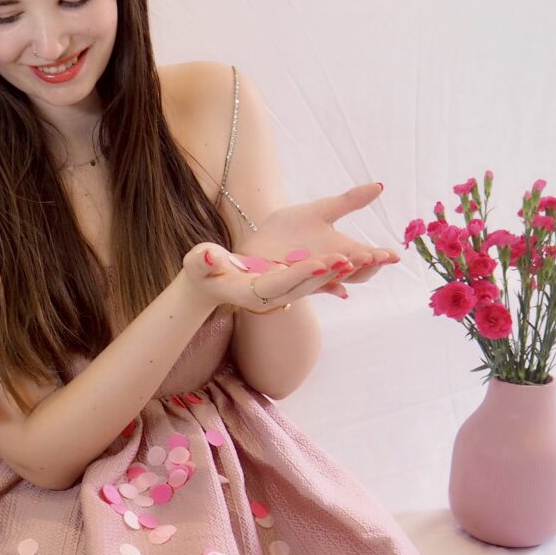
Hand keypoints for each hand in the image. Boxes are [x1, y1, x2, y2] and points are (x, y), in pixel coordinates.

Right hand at [179, 241, 343, 312]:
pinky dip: (329, 273)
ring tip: (357, 259)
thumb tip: (208, 256)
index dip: (300, 273)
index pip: (279, 283)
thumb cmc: (201, 271)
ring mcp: (279, 295)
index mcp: (249, 292)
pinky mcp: (286, 288)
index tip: (321, 263)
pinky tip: (349, 262)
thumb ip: (203, 261)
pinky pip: (311, 282)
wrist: (208, 285)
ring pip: (311, 285)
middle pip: (302, 286)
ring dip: (334, 273)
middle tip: (351, 259)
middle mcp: (268, 298)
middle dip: (326, 273)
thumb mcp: (198, 263)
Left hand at [239, 183, 399, 296]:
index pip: (364, 259)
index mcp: (338, 253)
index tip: (393, 254)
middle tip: (373, 256)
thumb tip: (380, 186)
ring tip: (348, 259)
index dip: (378, 258)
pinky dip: (307, 273)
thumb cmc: (288, 232)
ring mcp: (303, 278)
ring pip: (325, 279)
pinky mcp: (278, 281)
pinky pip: (294, 280)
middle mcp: (325, 269)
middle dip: (362, 266)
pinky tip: (317, 265)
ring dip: (337, 269)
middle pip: (352, 274)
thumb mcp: (320, 211)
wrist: (255, 244)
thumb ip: (348, 201)